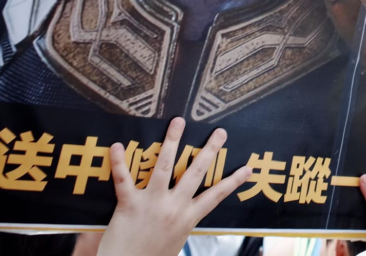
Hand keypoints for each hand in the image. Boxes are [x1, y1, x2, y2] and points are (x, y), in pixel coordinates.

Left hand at [98, 118, 251, 255]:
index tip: (247, 168)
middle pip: (195, 173)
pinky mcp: (129, 205)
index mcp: (187, 218)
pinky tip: (117, 146)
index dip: (233, 182)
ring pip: (164, 166)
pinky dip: (119, 162)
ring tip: (179, 122)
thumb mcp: (176, 243)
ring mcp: (152, 204)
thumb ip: (181, 225)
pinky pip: (123, 180)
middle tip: (220, 133)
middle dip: (209, 150)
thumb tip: (187, 212)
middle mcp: (173, 207)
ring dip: (172, 142)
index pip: (216, 196)